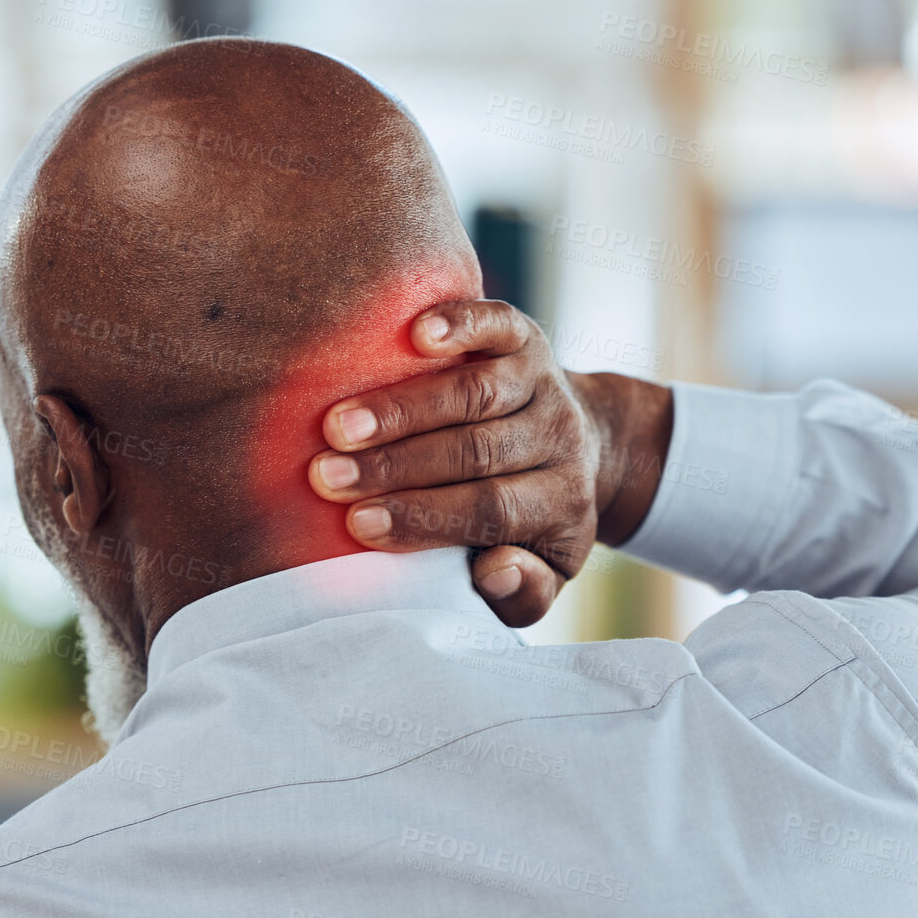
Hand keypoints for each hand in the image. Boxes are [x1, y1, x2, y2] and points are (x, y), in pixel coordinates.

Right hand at [307, 300, 671, 626]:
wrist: (590, 445)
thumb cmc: (535, 522)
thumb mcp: (543, 573)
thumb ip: (521, 592)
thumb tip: (494, 571)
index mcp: (561, 506)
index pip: (491, 510)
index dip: (425, 516)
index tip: (358, 525)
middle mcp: (560, 441)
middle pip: (478, 452)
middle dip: (398, 466)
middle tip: (327, 477)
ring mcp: (543, 384)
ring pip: (475, 393)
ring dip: (403, 408)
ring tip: (338, 425)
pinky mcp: (526, 338)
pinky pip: (498, 324)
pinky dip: (461, 324)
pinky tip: (415, 333)